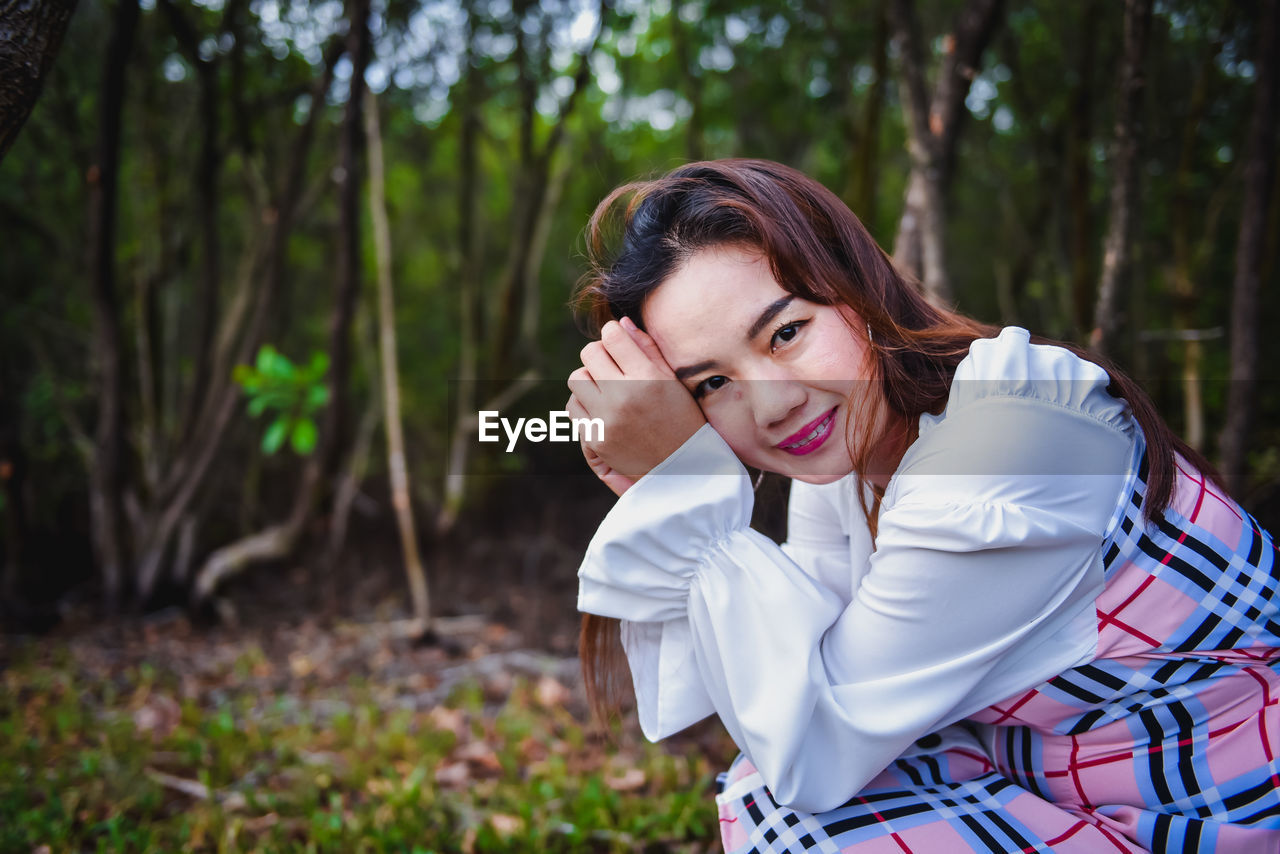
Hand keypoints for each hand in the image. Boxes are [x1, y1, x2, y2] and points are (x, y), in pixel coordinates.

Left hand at [566, 317, 705, 494]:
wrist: (684, 467)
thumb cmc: (682, 417)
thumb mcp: (672, 379)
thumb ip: (647, 348)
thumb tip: (621, 323)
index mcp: (646, 377)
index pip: (611, 336)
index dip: (614, 333)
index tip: (619, 340)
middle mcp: (623, 396)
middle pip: (589, 354)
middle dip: (599, 354)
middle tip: (612, 364)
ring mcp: (606, 419)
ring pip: (576, 379)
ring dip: (589, 379)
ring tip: (606, 388)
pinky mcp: (596, 439)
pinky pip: (574, 407)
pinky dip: (585, 404)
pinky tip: (603, 408)